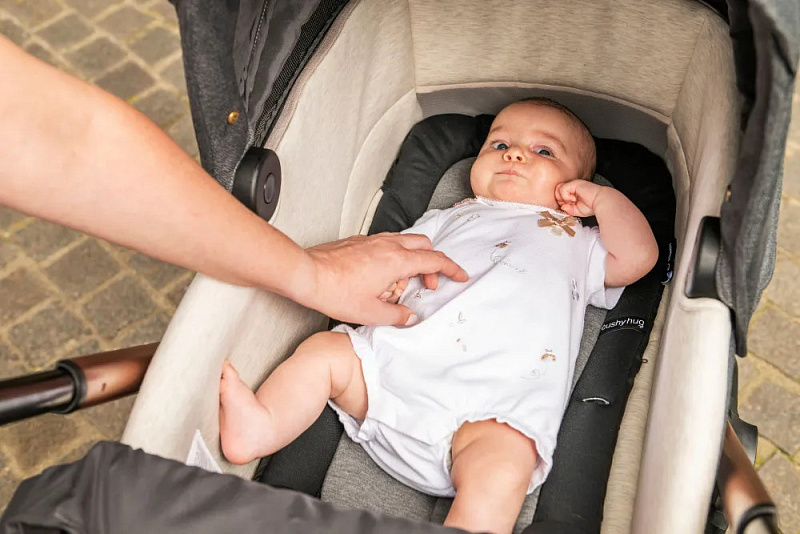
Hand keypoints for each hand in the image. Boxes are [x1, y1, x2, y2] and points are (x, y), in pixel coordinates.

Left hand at [296, 233, 467, 325]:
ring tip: (399, 284)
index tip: (460, 275)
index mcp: (397, 261)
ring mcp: (373, 240)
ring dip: (411, 259)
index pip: (434, 260)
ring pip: (405, 242)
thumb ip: (397, 315)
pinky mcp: (360, 241)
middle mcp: (388, 245)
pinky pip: (386, 243)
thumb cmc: (335, 291)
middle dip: (432, 263)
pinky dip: (394, 256)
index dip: (451, 269)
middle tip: (428, 283)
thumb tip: (409, 316)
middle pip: (424, 245)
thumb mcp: (371, 313)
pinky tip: (381, 276)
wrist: (307, 274)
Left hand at [555, 180, 604, 216]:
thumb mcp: (576, 210)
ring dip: (563, 198)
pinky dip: (566, 196)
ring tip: (572, 202)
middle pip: (557, 191)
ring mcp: (573, 184)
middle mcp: (573, 187)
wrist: (601, 202)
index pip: (560, 195)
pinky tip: (574, 199)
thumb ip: (568, 209)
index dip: (560, 202)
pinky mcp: (574, 183)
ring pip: (558, 189)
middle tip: (569, 204)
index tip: (567, 207)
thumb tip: (562, 207)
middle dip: (560, 200)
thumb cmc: (592, 206)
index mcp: (573, 192)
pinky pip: (563, 189)